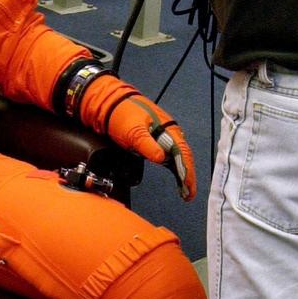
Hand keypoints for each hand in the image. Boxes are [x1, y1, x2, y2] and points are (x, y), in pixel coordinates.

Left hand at [79, 75, 196, 200]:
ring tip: (184, 190)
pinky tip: (175, 175)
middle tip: (188, 194)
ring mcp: (162, 135)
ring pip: (177, 156)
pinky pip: (169, 154)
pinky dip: (173, 167)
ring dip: (181, 173)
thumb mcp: (134, 132)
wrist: (109, 104)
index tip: (188, 187)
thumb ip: (148, 146)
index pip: (183, 153)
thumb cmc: (122, 114)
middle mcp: (169, 131)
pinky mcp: (154, 139)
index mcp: (168, 128)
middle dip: (187, 176)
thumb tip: (161, 159)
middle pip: (183, 156)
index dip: (187, 172)